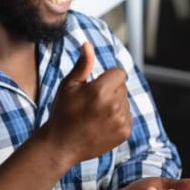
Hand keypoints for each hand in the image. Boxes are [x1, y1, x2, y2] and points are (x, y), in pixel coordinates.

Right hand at [40, 42, 131, 164]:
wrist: (61, 145)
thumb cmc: (63, 113)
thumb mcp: (69, 86)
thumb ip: (83, 64)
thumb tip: (88, 44)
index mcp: (100, 90)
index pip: (119, 73)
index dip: (106, 78)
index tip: (95, 88)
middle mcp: (114, 105)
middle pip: (122, 87)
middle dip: (111, 91)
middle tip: (92, 104)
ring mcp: (121, 120)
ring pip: (125, 102)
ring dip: (115, 105)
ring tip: (96, 115)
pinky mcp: (125, 132)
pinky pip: (128, 116)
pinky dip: (118, 118)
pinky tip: (102, 124)